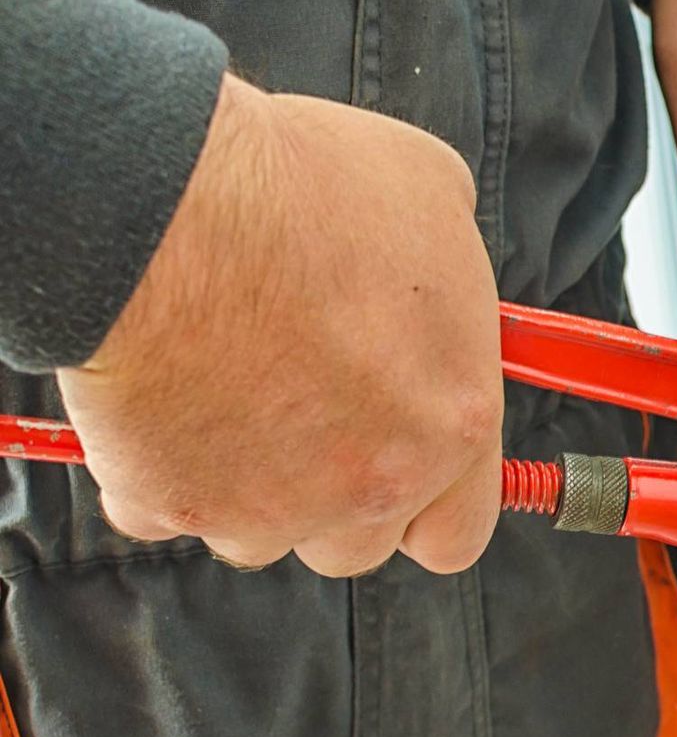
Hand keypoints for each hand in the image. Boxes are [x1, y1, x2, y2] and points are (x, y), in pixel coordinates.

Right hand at [58, 75, 504, 576]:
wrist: (168, 201)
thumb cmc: (300, 189)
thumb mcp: (432, 196)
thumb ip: (451, 273)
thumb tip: (443, 272)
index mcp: (453, 423)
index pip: (458, 533)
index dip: (429, 507)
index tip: (402, 471)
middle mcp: (372, 482)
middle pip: (356, 546)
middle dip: (333, 497)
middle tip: (304, 418)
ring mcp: (270, 505)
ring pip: (260, 536)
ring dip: (248, 486)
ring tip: (228, 391)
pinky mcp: (174, 502)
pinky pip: (163, 510)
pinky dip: (158, 469)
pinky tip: (162, 393)